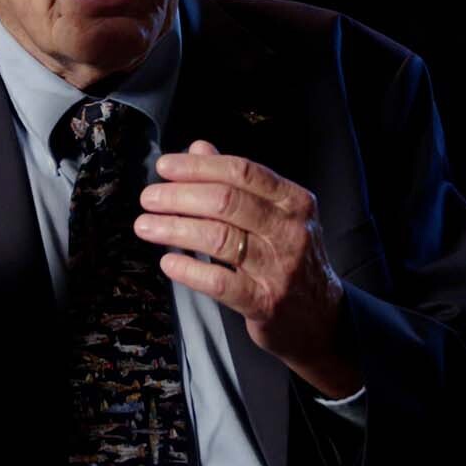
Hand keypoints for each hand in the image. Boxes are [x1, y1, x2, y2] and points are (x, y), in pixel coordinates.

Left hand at [133, 140, 360, 397]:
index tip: (164, 166)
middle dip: (179, 196)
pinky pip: (220, 283)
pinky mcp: (265, 303)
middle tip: (148, 198)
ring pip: (218, 239)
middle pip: (226, 201)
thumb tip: (198, 149)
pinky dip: (189, 270)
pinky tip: (168, 262)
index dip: (198, 167)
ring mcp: (279, 268)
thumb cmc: (289, 257)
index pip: (242, 172)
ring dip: (175, 229)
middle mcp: (290, 231)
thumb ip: (238, 182)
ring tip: (146, 226)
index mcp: (294, 201)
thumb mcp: (276, 214)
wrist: (320, 317)